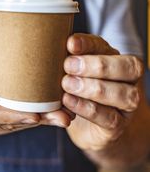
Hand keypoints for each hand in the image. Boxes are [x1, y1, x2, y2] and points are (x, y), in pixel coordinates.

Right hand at [0, 51, 72, 141]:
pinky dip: (27, 122)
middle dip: (31, 121)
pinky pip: (6, 128)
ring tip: (62, 117)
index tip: (34, 115)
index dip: (8, 115)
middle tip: (61, 117)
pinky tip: (48, 118)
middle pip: (0, 125)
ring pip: (6, 129)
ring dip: (34, 124)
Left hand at [62, 34, 143, 150]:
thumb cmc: (76, 93)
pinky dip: (87, 108)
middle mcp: (127, 79)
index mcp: (112, 58)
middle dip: (96, 65)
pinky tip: (69, 101)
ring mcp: (126, 103)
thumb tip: (45, 47)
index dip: (88, 44)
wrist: (89, 128)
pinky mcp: (118, 125)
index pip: (106, 47)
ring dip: (93, 88)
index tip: (70, 44)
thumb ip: (64, 61)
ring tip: (67, 84)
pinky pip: (108, 117)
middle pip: (127, 67)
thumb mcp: (69, 75)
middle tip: (68, 65)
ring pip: (123, 93)